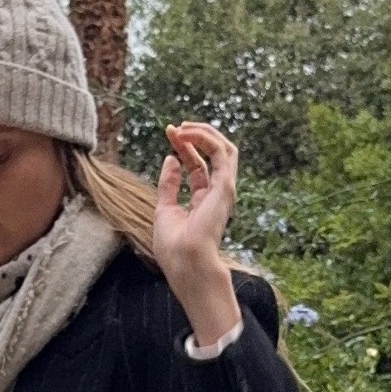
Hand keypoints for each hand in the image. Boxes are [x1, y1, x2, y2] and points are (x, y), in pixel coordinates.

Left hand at [154, 122, 241, 348]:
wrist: (186, 264)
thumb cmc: (174, 248)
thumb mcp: (165, 209)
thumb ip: (169, 185)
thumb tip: (170, 159)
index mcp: (203, 200)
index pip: (198, 166)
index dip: (184, 147)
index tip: (169, 133)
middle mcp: (216, 193)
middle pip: (212, 154)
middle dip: (195, 136)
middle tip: (175, 128)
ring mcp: (223, 189)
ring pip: (223, 148)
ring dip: (203, 133)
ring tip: (182, 127)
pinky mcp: (225, 186)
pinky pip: (221, 152)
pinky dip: (205, 138)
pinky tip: (187, 135)